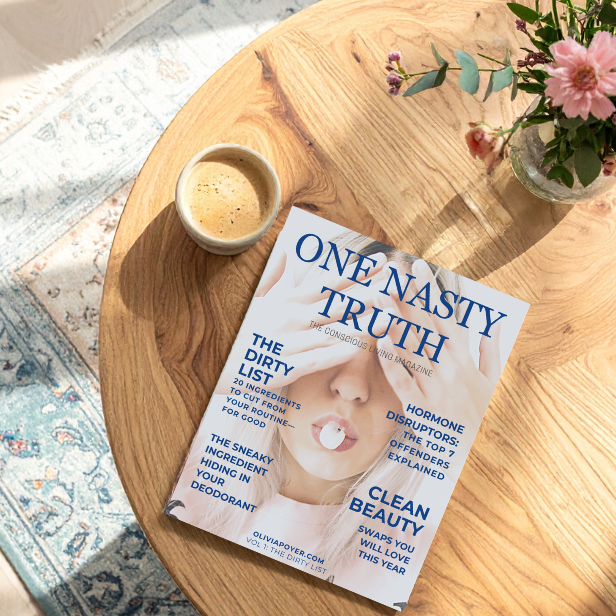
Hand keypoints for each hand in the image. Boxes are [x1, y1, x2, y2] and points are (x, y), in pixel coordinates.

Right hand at [241, 242, 387, 388]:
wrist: (216, 362)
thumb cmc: (242, 330)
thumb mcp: (260, 298)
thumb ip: (280, 275)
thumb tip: (291, 248)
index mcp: (289, 301)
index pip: (329, 283)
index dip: (357, 273)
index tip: (382, 261)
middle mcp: (292, 318)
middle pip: (337, 304)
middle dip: (370, 293)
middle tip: (398, 284)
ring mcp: (289, 342)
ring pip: (332, 331)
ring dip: (362, 324)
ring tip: (390, 317)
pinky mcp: (284, 367)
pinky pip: (314, 359)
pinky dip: (335, 352)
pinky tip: (356, 348)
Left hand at [368, 258, 501, 468]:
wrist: (479, 459)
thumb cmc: (482, 417)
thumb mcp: (492, 382)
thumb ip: (490, 351)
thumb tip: (492, 324)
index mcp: (464, 360)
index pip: (444, 317)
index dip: (430, 292)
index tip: (418, 267)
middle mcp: (450, 370)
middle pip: (425, 326)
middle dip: (407, 296)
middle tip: (391, 270)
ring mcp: (435, 388)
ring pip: (412, 349)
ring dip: (394, 321)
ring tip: (379, 295)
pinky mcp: (421, 410)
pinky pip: (405, 383)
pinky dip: (394, 362)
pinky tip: (381, 342)